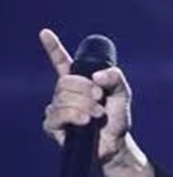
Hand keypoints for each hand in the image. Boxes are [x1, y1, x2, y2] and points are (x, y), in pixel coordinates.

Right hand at [40, 29, 133, 165]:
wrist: (116, 143)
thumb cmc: (117, 117)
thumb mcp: (123, 93)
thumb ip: (115, 78)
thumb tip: (96, 77)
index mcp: (80, 81)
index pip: (62, 62)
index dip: (53, 47)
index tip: (45, 33)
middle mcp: (65, 93)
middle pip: (66, 81)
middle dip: (87, 89)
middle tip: (101, 99)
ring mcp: (57, 108)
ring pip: (63, 97)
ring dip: (85, 105)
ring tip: (97, 115)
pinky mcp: (53, 125)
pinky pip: (58, 113)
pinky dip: (75, 115)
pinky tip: (85, 121)